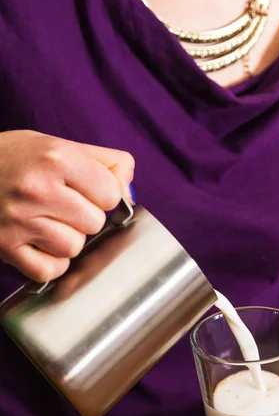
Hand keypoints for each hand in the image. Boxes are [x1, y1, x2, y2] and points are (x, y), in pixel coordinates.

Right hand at [0, 130, 133, 281]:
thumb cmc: (11, 158)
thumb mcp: (54, 145)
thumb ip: (101, 161)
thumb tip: (129, 185)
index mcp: (56, 158)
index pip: (111, 193)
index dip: (102, 193)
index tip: (84, 189)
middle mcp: (38, 189)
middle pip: (95, 223)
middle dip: (83, 216)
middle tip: (60, 205)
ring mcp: (20, 221)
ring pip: (74, 248)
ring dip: (66, 239)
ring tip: (46, 222)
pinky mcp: (6, 247)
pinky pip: (50, 270)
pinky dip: (50, 262)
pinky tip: (38, 243)